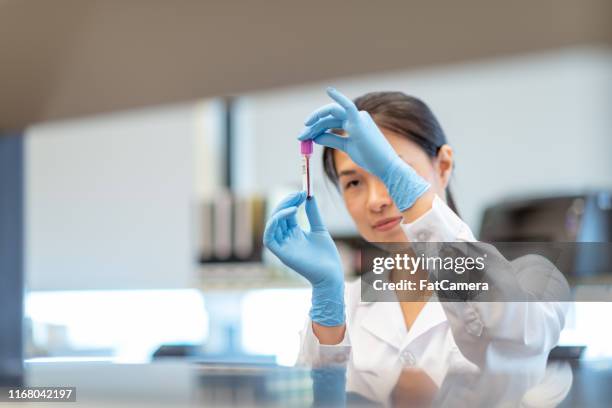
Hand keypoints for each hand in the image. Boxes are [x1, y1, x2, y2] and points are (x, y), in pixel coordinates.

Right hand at [263, 191, 344, 325]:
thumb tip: (310, 196)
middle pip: (278, 216)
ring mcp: (282, 246)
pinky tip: (288, 213)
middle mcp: (286, 238)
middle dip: (286, 202)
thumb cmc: (326, 255)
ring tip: (295, 202)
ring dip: (280, 209)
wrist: (331, 273)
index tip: (303, 192)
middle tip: (299, 193)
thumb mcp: (319, 229)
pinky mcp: (281, 254)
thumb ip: (313, 213)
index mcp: (294, 233)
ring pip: (272, 224)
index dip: (292, 201)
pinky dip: (274, 223)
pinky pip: (269, 238)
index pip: (287, 213)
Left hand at [298, 87, 429, 211]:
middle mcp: (356, 117)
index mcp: (354, 122)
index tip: (304, 136)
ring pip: (331, 115)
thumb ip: (332, 140)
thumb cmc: (369, 158)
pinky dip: (338, 97)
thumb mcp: (346, 147)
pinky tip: (330, 90)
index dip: (316, 127)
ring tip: (304, 134)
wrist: (384, 166)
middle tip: (300, 137)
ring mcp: (358, 118)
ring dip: (315, 123)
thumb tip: (316, 136)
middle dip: (313, 125)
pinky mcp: (359, 122)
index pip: (330, 121)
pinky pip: (347, 106)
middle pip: (328, 117)